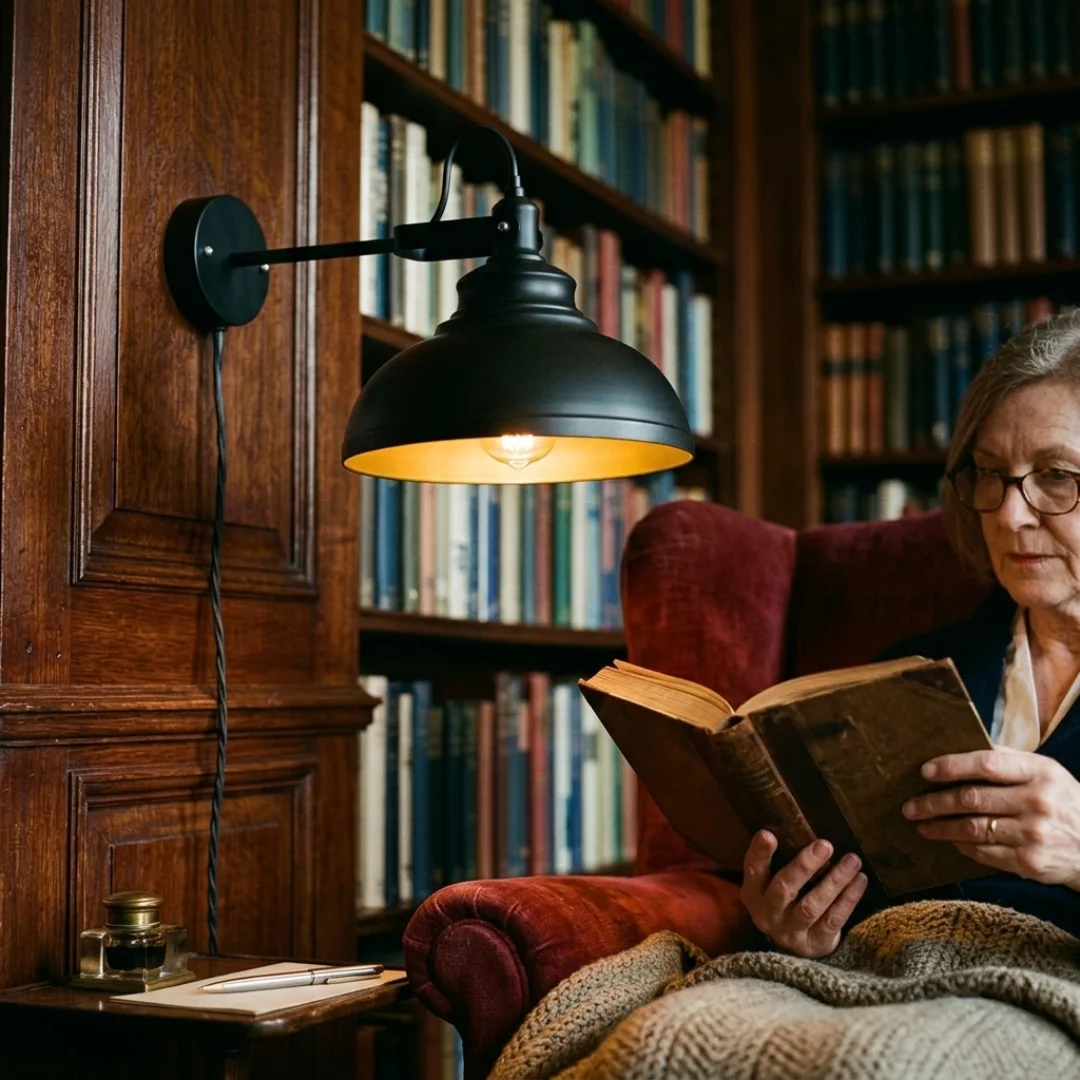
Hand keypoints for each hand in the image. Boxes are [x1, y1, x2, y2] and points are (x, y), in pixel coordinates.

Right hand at [740, 830, 868, 958]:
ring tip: (852, 860)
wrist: (792, 951)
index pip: (753, 871)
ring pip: (812, 905)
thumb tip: (794, 825)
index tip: (769, 834)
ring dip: (834, 881)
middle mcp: (769, 914)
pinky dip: (848, 899)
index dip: (760, 854)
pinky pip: (833, 919)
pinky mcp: (816, 943)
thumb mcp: (770, 885)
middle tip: (825, 845)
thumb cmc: (784, 904)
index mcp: (754, 893)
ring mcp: (791, 931)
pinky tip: (860, 880)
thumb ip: (777, 862)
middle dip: (805, 866)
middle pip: (784, 889)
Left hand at [902, 748, 1079, 888]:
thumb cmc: (1063, 801)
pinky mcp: (1029, 862)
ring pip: (972, 829)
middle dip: (934, 802)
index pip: (987, 763)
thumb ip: (1009, 760)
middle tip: (910, 805)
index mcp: (1040, 772)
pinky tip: (950, 840)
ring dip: (940, 827)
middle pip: (972, 799)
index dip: (952, 766)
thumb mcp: (1046, 773)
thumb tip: (961, 747)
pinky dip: (961, 846)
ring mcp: (1033, 835)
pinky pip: (983, 853)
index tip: (925, 771)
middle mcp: (1037, 802)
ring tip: (921, 824)